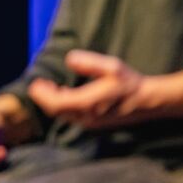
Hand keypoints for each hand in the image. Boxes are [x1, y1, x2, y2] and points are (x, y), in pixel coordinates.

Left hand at [28, 49, 144, 128]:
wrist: (148, 101)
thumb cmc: (129, 82)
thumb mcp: (111, 66)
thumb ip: (88, 63)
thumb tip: (68, 59)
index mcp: (87, 104)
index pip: (55, 104)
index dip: (41, 95)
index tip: (35, 83)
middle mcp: (86, 116)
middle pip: (56, 110)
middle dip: (44, 97)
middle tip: (38, 83)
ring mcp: (90, 122)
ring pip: (63, 114)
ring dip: (53, 101)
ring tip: (48, 85)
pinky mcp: (95, 123)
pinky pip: (72, 116)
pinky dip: (63, 105)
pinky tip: (65, 92)